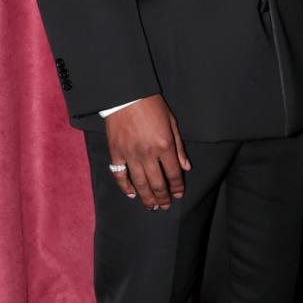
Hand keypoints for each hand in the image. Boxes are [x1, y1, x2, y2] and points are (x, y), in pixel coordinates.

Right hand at [105, 95, 190, 209]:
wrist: (126, 95)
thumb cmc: (152, 106)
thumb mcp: (172, 123)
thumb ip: (179, 147)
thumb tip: (186, 167)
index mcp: (164, 146)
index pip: (174, 174)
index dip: (178, 187)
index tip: (179, 195)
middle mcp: (148, 154)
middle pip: (157, 184)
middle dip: (163, 198)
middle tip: (165, 206)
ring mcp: (130, 155)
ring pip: (140, 184)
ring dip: (147, 198)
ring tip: (152, 207)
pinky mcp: (116, 153)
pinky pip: (120, 176)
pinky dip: (126, 187)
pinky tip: (132, 194)